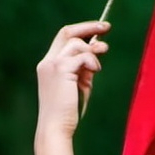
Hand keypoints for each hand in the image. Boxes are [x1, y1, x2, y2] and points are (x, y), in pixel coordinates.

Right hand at [36, 21, 109, 136]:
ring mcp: (52, 64)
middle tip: (107, 27)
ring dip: (93, 53)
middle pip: (67, 32)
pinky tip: (95, 72)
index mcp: (49, 64)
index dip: (82, 30)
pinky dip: (92, 62)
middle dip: (89, 27)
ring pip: (77, 44)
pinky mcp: (61, 70)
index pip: (63, 38)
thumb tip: (98, 49)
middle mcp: (47, 61)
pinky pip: (83, 56)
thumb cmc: (68, 112)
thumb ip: (85, 68)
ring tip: (97, 69)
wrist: (56, 128)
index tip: (99, 30)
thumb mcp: (78, 84)